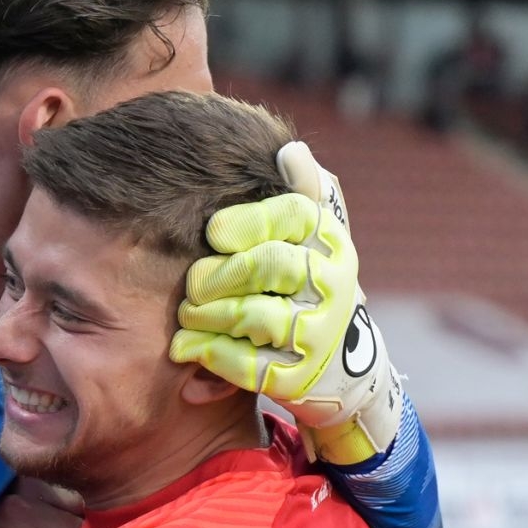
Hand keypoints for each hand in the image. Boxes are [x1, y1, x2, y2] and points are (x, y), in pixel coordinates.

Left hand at [171, 142, 403, 464]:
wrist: (341, 370)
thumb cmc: (305, 291)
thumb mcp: (310, 242)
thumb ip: (301, 195)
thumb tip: (291, 150)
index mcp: (330, 243)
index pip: (296, 215)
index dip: (252, 220)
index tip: (215, 231)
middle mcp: (332, 285)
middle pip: (270, 265)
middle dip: (219, 273)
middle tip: (193, 283)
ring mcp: (319, 334)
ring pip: (253, 316)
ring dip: (207, 316)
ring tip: (187, 315)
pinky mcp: (299, 377)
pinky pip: (246, 365)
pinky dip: (209, 355)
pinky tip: (187, 348)